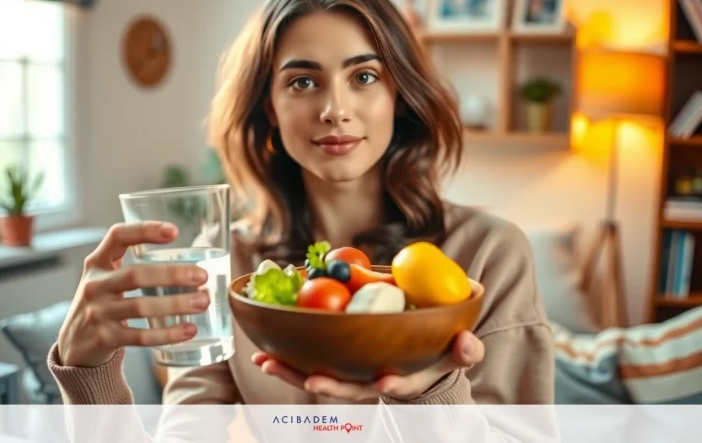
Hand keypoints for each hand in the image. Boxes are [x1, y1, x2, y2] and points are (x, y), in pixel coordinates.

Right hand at [57, 221, 210, 367]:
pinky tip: (189, 329)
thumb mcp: (107, 277)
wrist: (74, 343)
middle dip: (172, 274)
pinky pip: (141, 336)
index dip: (144, 230)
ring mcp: (98, 313)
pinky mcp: (105, 339)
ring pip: (141, 307)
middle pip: (135, 275)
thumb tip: (192, 259)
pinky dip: (167, 334)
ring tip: (202, 302)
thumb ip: (135, 264)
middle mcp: (95, 285)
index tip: (174, 232)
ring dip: (176, 304)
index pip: (117, 236)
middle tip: (202, 276)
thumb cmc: (103, 302)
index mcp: (97, 262)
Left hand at [252, 331, 483, 401]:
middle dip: (330, 385)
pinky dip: (286, 361)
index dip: (393, 382)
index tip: (386, 378)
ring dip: (293, 372)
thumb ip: (464, 350)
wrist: (413, 362)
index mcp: (403, 376)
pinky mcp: (333, 365)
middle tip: (312, 379)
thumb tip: (468, 343)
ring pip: (320, 378)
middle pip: (350, 388)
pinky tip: (262, 354)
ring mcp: (349, 376)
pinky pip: (307, 363)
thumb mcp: (455, 353)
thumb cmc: (434, 354)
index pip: (399, 381)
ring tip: (266, 363)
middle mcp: (371, 380)